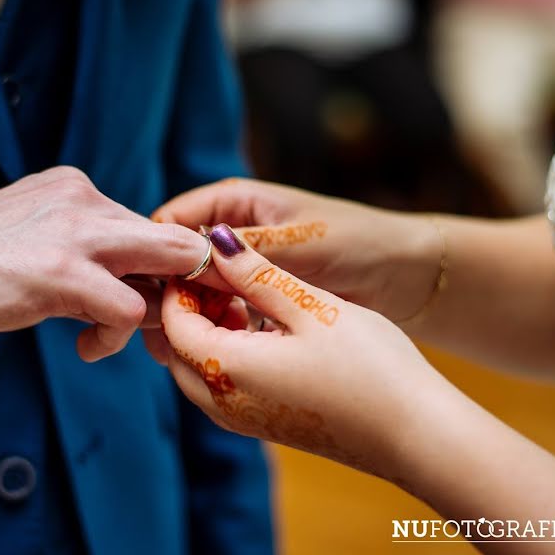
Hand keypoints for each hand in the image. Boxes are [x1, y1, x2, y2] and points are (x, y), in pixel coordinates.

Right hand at [0, 166, 209, 360]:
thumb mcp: (37, 243)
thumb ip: (89, 251)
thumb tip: (146, 288)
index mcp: (76, 188)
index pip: (153, 227)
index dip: (168, 273)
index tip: (161, 307)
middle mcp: (83, 197)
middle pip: (177, 242)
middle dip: (185, 292)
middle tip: (163, 330)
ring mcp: (74, 231)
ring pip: (167, 270)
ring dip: (151, 319)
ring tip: (103, 337)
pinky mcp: (60, 272)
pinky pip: (130, 311)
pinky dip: (117, 339)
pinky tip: (85, 347)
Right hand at [152, 178, 440, 321]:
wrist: (405, 275)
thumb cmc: (358, 243)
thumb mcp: (297, 245)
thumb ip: (243, 256)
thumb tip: (188, 263)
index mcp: (235, 204)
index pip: (172, 223)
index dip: (157, 255)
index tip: (150, 290)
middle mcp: (233, 234)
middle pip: (180, 262)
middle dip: (171, 293)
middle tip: (162, 329)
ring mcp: (245, 267)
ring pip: (199, 292)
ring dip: (194, 316)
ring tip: (184, 347)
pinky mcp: (259, 297)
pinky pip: (225, 313)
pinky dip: (221, 330)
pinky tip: (220, 351)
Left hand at [154, 224, 447, 478]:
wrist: (417, 435)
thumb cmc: (370, 367)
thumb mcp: (309, 307)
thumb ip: (255, 273)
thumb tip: (214, 239)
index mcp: (225, 370)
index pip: (174, 321)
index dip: (183, 284)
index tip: (205, 255)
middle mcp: (221, 404)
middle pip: (178, 348)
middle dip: (192, 307)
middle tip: (225, 274)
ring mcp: (241, 421)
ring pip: (200, 367)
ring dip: (211, 329)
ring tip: (249, 297)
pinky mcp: (264, 426)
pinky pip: (224, 385)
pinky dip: (230, 352)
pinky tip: (268, 330)